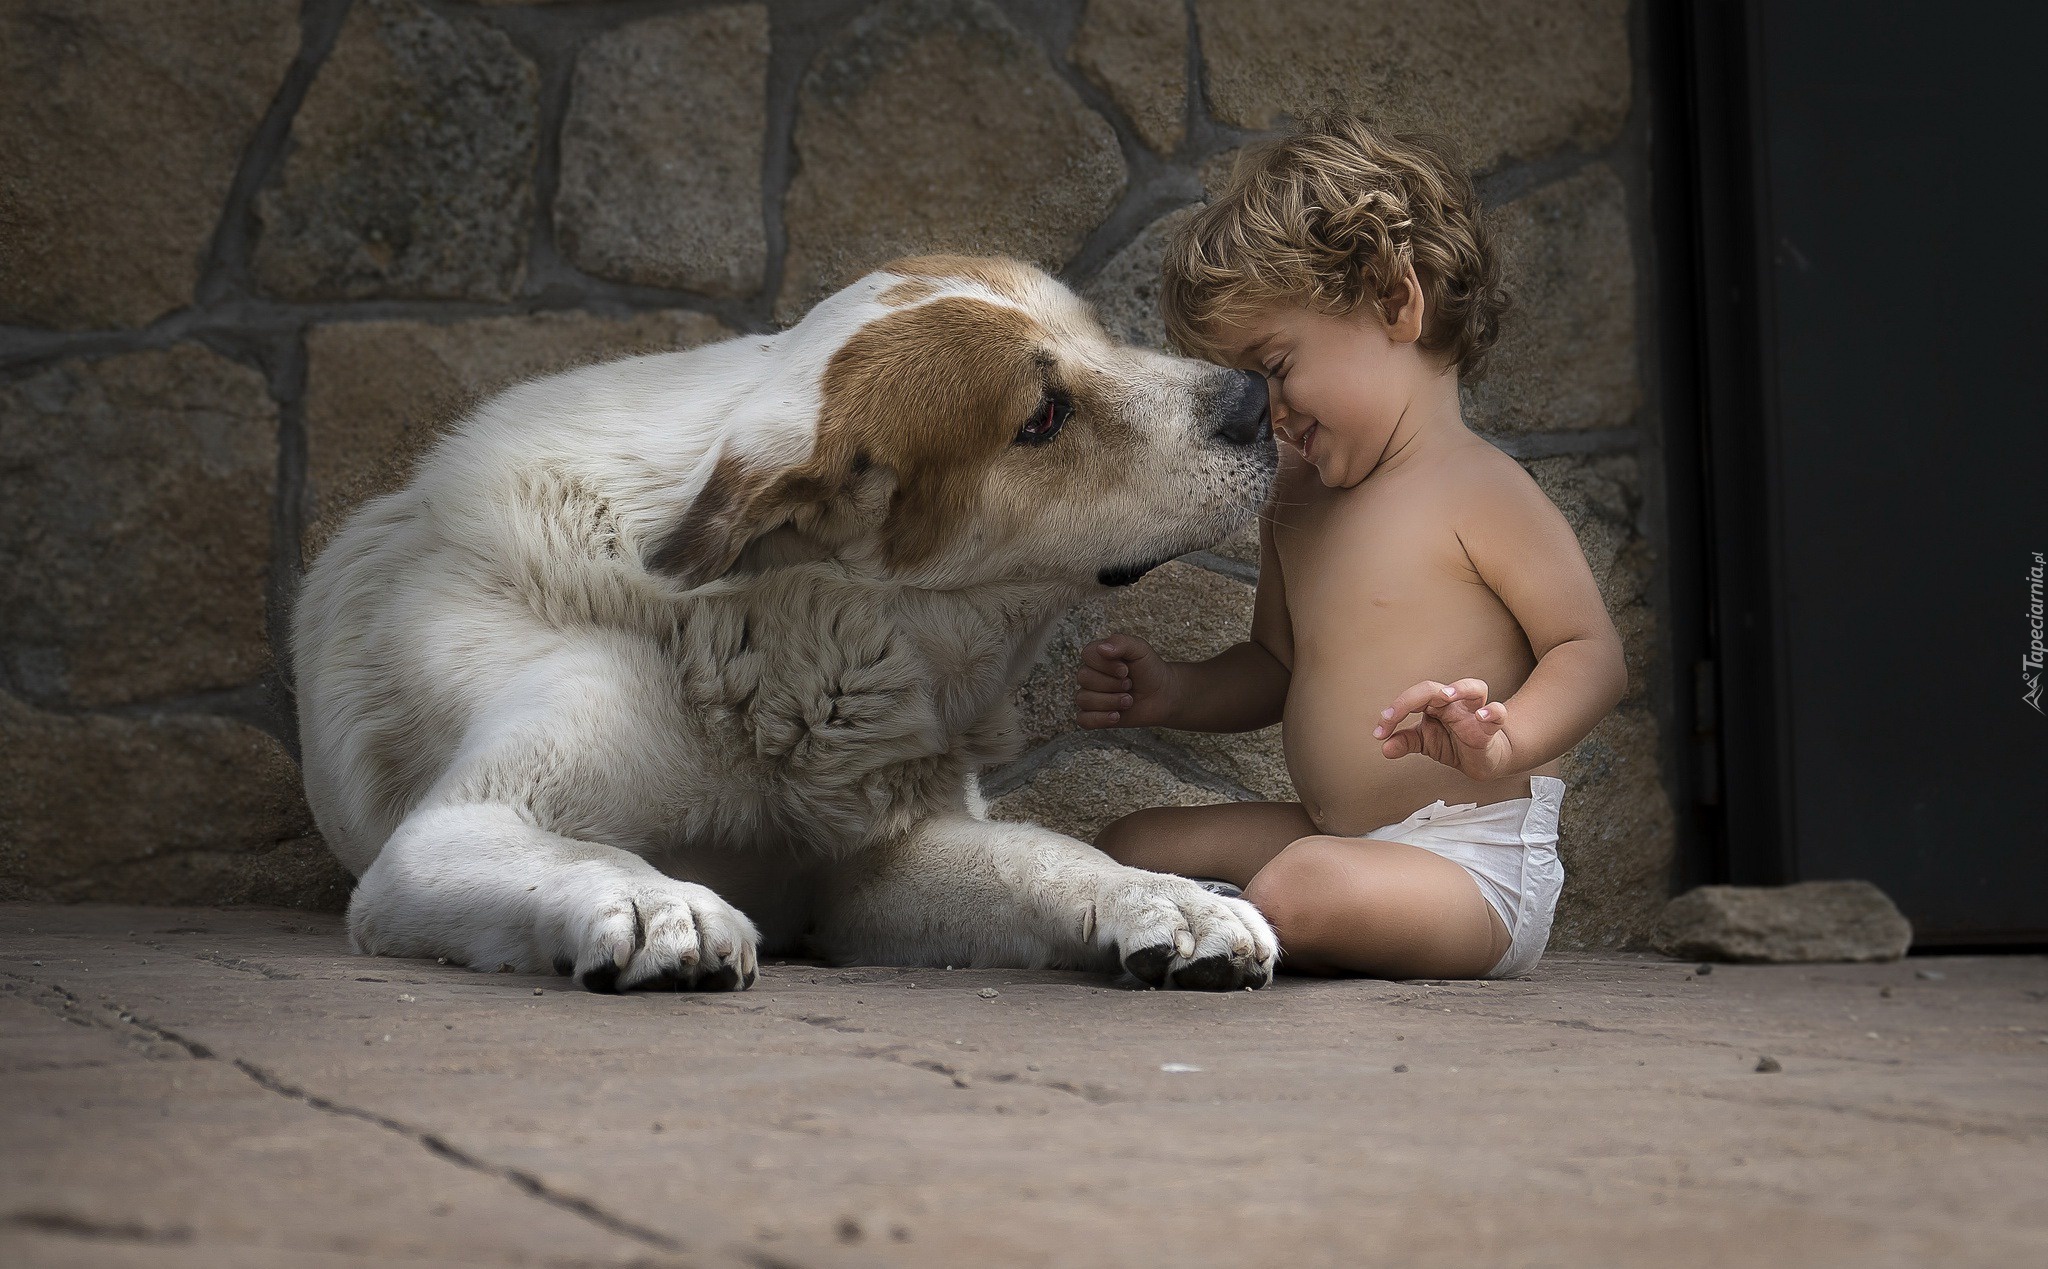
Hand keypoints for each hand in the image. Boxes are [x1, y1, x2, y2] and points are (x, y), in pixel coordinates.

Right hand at [1074, 633, 1178, 727]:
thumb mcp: (1140, 649)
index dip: (1106, 665)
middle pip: (1084, 678)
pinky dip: (1099, 719)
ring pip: (1083, 699)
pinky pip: (1083, 719)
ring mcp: (1090, 696)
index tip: (1125, 670)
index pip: (1087, 655)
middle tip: (1129, 685)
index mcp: (1098, 656)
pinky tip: (1116, 716)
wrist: (1162, 694)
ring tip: (1129, 701)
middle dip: (1112, 684)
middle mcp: (1090, 675)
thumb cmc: (1149, 669)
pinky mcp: (1094, 715)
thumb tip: (1102, 648)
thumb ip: (1121, 642)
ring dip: (1110, 702)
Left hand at [1372, 678, 1515, 779]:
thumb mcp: (1425, 742)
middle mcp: (1455, 704)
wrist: (1483, 761)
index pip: (1414, 697)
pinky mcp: (1492, 728)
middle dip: (1413, 698)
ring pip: (1475, 688)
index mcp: (1435, 705)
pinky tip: (1482, 716)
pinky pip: (1498, 713)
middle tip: (1395, 715)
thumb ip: (1405, 742)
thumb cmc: (1454, 743)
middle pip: (1436, 688)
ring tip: (1445, 696)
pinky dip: (1493, 712)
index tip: (1380, 732)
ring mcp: (1475, 713)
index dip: (1395, 711)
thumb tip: (1385, 747)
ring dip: (1460, 688)